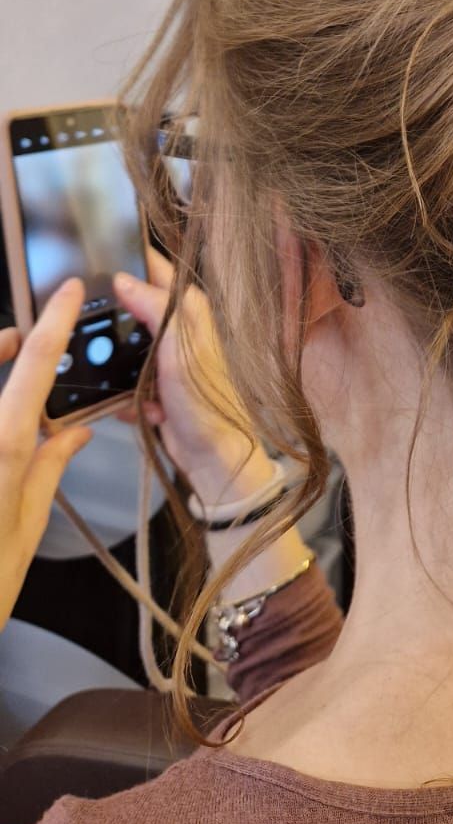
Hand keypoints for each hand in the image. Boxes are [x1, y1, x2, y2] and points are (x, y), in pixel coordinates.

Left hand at [0, 279, 93, 628]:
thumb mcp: (25, 531)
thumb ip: (48, 470)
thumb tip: (75, 432)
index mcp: (1, 448)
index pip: (33, 363)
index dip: (54, 321)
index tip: (68, 292)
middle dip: (3, 347)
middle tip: (20, 345)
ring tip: (8, 384)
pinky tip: (4, 443)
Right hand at [114, 252, 274, 507]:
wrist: (213, 454)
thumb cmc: (204, 396)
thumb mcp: (178, 346)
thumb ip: (155, 307)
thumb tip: (124, 277)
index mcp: (190, 310)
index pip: (157, 271)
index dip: (133, 260)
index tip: (99, 258)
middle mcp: (178, 329)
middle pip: (133, 310)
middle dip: (116, 324)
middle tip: (97, 334)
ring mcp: (165, 360)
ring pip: (124, 351)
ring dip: (122, 371)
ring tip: (133, 386)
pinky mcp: (154, 387)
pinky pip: (125, 384)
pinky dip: (129, 398)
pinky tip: (146, 411)